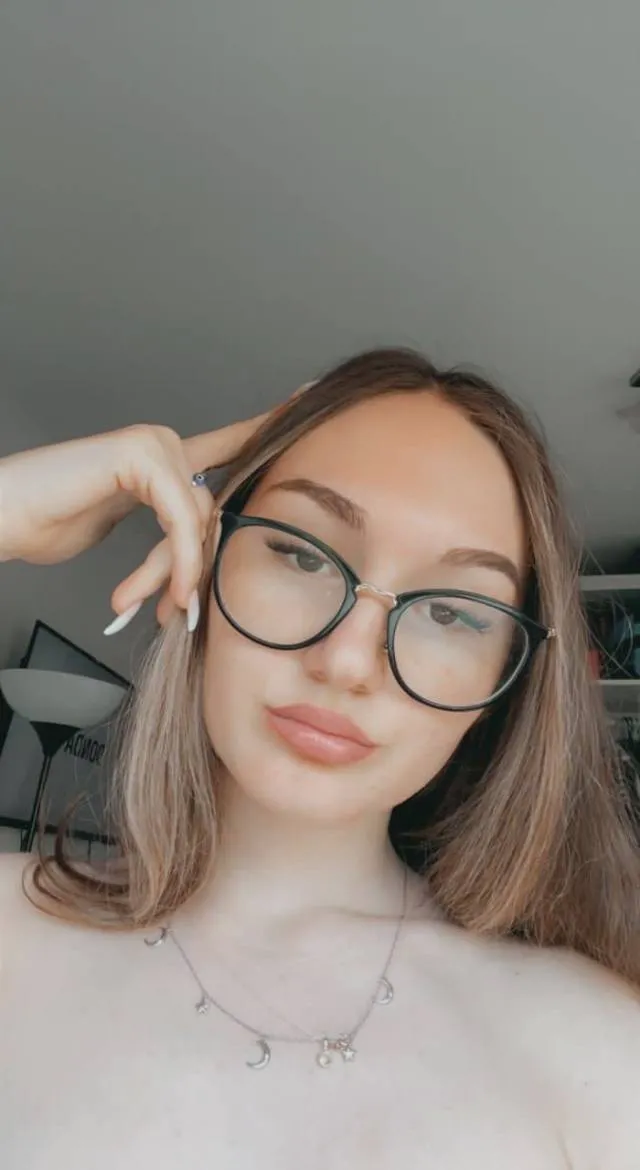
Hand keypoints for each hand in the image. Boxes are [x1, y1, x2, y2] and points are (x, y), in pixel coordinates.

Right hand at [0, 406, 276, 630]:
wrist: (7, 514)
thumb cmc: (53, 521)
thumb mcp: (130, 532)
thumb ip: (170, 531)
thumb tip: (201, 555)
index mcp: (166, 458)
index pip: (231, 446)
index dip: (270, 426)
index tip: (309, 398)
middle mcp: (165, 444)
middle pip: (214, 511)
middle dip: (201, 569)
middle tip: (183, 614)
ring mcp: (154, 445)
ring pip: (200, 521)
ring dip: (184, 575)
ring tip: (168, 612)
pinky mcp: (140, 456)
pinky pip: (181, 519)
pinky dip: (180, 561)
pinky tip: (170, 590)